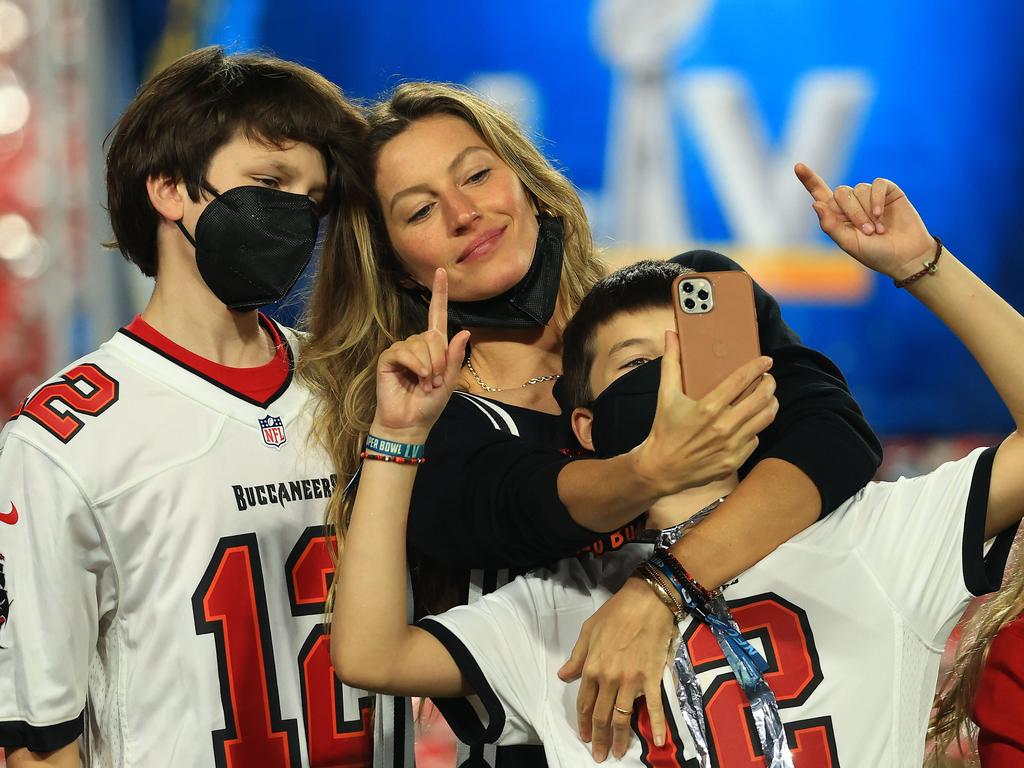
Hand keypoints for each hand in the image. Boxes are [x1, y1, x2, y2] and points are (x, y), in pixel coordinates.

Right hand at [372, 268, 470, 439]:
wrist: (409, 423)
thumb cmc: (429, 404)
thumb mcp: (449, 382)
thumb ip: (455, 358)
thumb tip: (464, 332)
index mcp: (434, 348)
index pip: (437, 315)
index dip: (439, 294)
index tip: (441, 271)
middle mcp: (417, 344)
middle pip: (432, 336)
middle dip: (439, 360)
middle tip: (435, 382)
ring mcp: (402, 350)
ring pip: (419, 343)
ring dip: (428, 365)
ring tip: (425, 384)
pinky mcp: (388, 358)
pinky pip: (404, 350)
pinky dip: (415, 364)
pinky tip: (416, 377)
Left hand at [557, 577, 675, 761]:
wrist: (645, 602)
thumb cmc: (615, 613)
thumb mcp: (588, 631)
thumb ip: (577, 657)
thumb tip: (564, 676)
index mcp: (592, 668)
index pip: (585, 703)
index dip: (584, 723)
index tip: (584, 737)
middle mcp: (609, 679)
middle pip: (602, 716)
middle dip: (599, 738)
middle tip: (599, 755)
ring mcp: (631, 681)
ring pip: (623, 717)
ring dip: (619, 739)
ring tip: (617, 753)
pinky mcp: (651, 678)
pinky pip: (655, 706)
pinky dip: (658, 725)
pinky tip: (660, 741)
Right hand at [634, 330, 777, 496]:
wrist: (661, 469)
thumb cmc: (664, 430)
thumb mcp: (665, 395)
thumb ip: (671, 363)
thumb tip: (670, 336)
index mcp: (707, 407)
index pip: (741, 380)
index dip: (757, 367)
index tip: (765, 360)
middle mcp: (723, 426)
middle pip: (761, 398)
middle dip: (770, 383)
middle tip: (768, 378)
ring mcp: (731, 445)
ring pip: (765, 418)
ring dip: (770, 404)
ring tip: (767, 397)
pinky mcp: (734, 460)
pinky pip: (755, 439)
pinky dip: (755, 428)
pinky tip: (750, 422)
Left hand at [795, 162, 934, 280]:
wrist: (906, 255)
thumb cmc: (875, 253)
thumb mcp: (849, 243)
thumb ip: (831, 225)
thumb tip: (815, 203)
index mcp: (837, 216)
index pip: (820, 194)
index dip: (809, 180)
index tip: (798, 166)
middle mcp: (851, 204)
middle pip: (840, 193)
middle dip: (852, 212)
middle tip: (867, 231)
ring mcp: (870, 196)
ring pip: (858, 189)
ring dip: (867, 210)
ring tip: (878, 229)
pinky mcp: (888, 191)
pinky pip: (877, 184)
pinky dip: (877, 199)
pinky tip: (882, 214)